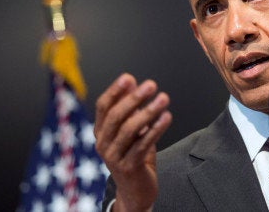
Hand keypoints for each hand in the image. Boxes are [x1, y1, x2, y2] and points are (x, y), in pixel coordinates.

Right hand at [94, 73, 171, 211]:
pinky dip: (156, 129)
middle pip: (116, 116)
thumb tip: (132, 82)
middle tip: (151, 85)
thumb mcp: (131, 130)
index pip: (103, 107)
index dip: (115, 91)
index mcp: (101, 132)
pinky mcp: (129, 167)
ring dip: (149, 111)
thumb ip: (130, 108)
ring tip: (164, 98)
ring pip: (130, 130)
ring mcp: (114, 157)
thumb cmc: (134, 156)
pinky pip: (143, 144)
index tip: (129, 77)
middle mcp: (103, 144)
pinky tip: (167, 117)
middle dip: (134, 98)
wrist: (136, 190)